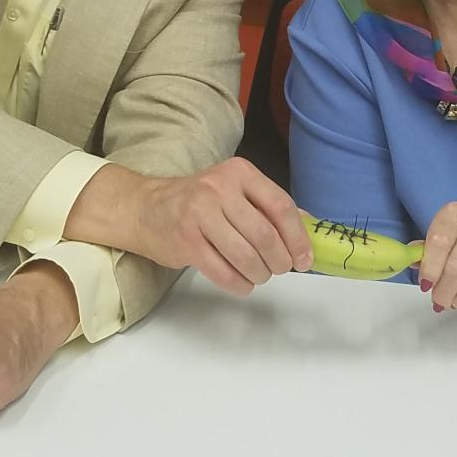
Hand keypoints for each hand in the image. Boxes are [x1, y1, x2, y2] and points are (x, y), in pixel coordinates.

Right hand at [126, 157, 311, 295]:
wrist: (146, 209)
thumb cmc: (199, 202)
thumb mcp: (235, 191)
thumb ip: (269, 206)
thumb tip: (310, 227)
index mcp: (239, 172)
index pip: (280, 205)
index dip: (298, 237)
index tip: (305, 259)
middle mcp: (219, 188)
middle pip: (265, 235)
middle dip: (280, 260)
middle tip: (281, 269)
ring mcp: (200, 215)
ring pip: (246, 256)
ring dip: (260, 274)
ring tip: (260, 275)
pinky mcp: (186, 242)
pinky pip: (223, 272)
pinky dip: (240, 284)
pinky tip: (243, 283)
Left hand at [417, 202, 456, 310]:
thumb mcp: (446, 240)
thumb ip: (427, 249)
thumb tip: (410, 260)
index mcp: (456, 213)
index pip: (439, 240)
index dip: (430, 266)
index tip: (425, 284)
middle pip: (455, 265)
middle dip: (443, 289)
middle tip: (438, 300)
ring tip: (453, 301)